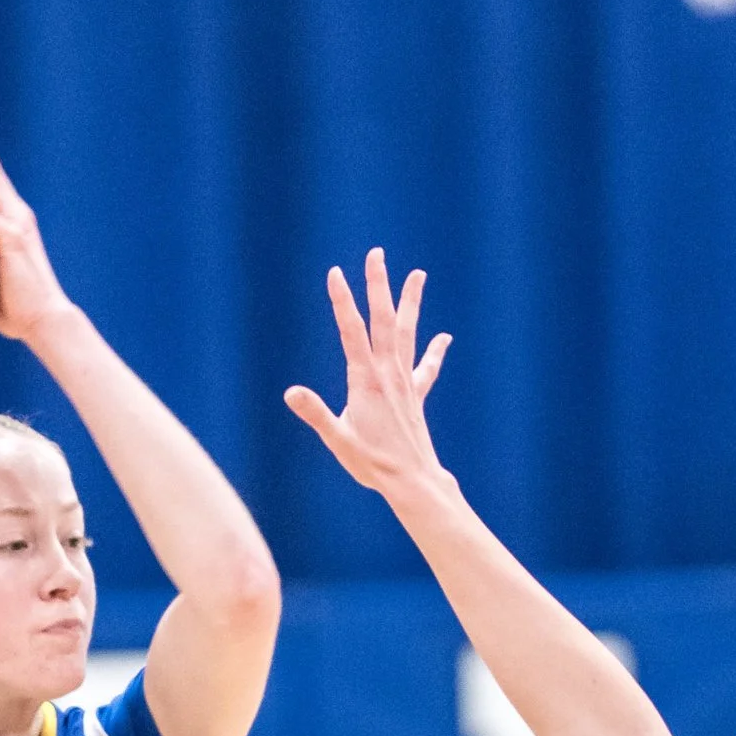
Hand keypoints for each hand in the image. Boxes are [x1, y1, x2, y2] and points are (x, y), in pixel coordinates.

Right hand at [285, 251, 452, 509]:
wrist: (413, 481)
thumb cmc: (373, 464)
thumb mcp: (338, 440)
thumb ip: (315, 414)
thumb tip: (291, 393)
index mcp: (365, 381)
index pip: (351, 332)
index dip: (343, 301)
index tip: (335, 273)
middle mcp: (388, 374)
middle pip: (383, 321)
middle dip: (378, 286)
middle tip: (376, 254)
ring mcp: (405, 383)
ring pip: (407, 333)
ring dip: (410, 303)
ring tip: (417, 274)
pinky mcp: (415, 396)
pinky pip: (426, 368)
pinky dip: (435, 352)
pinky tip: (444, 337)